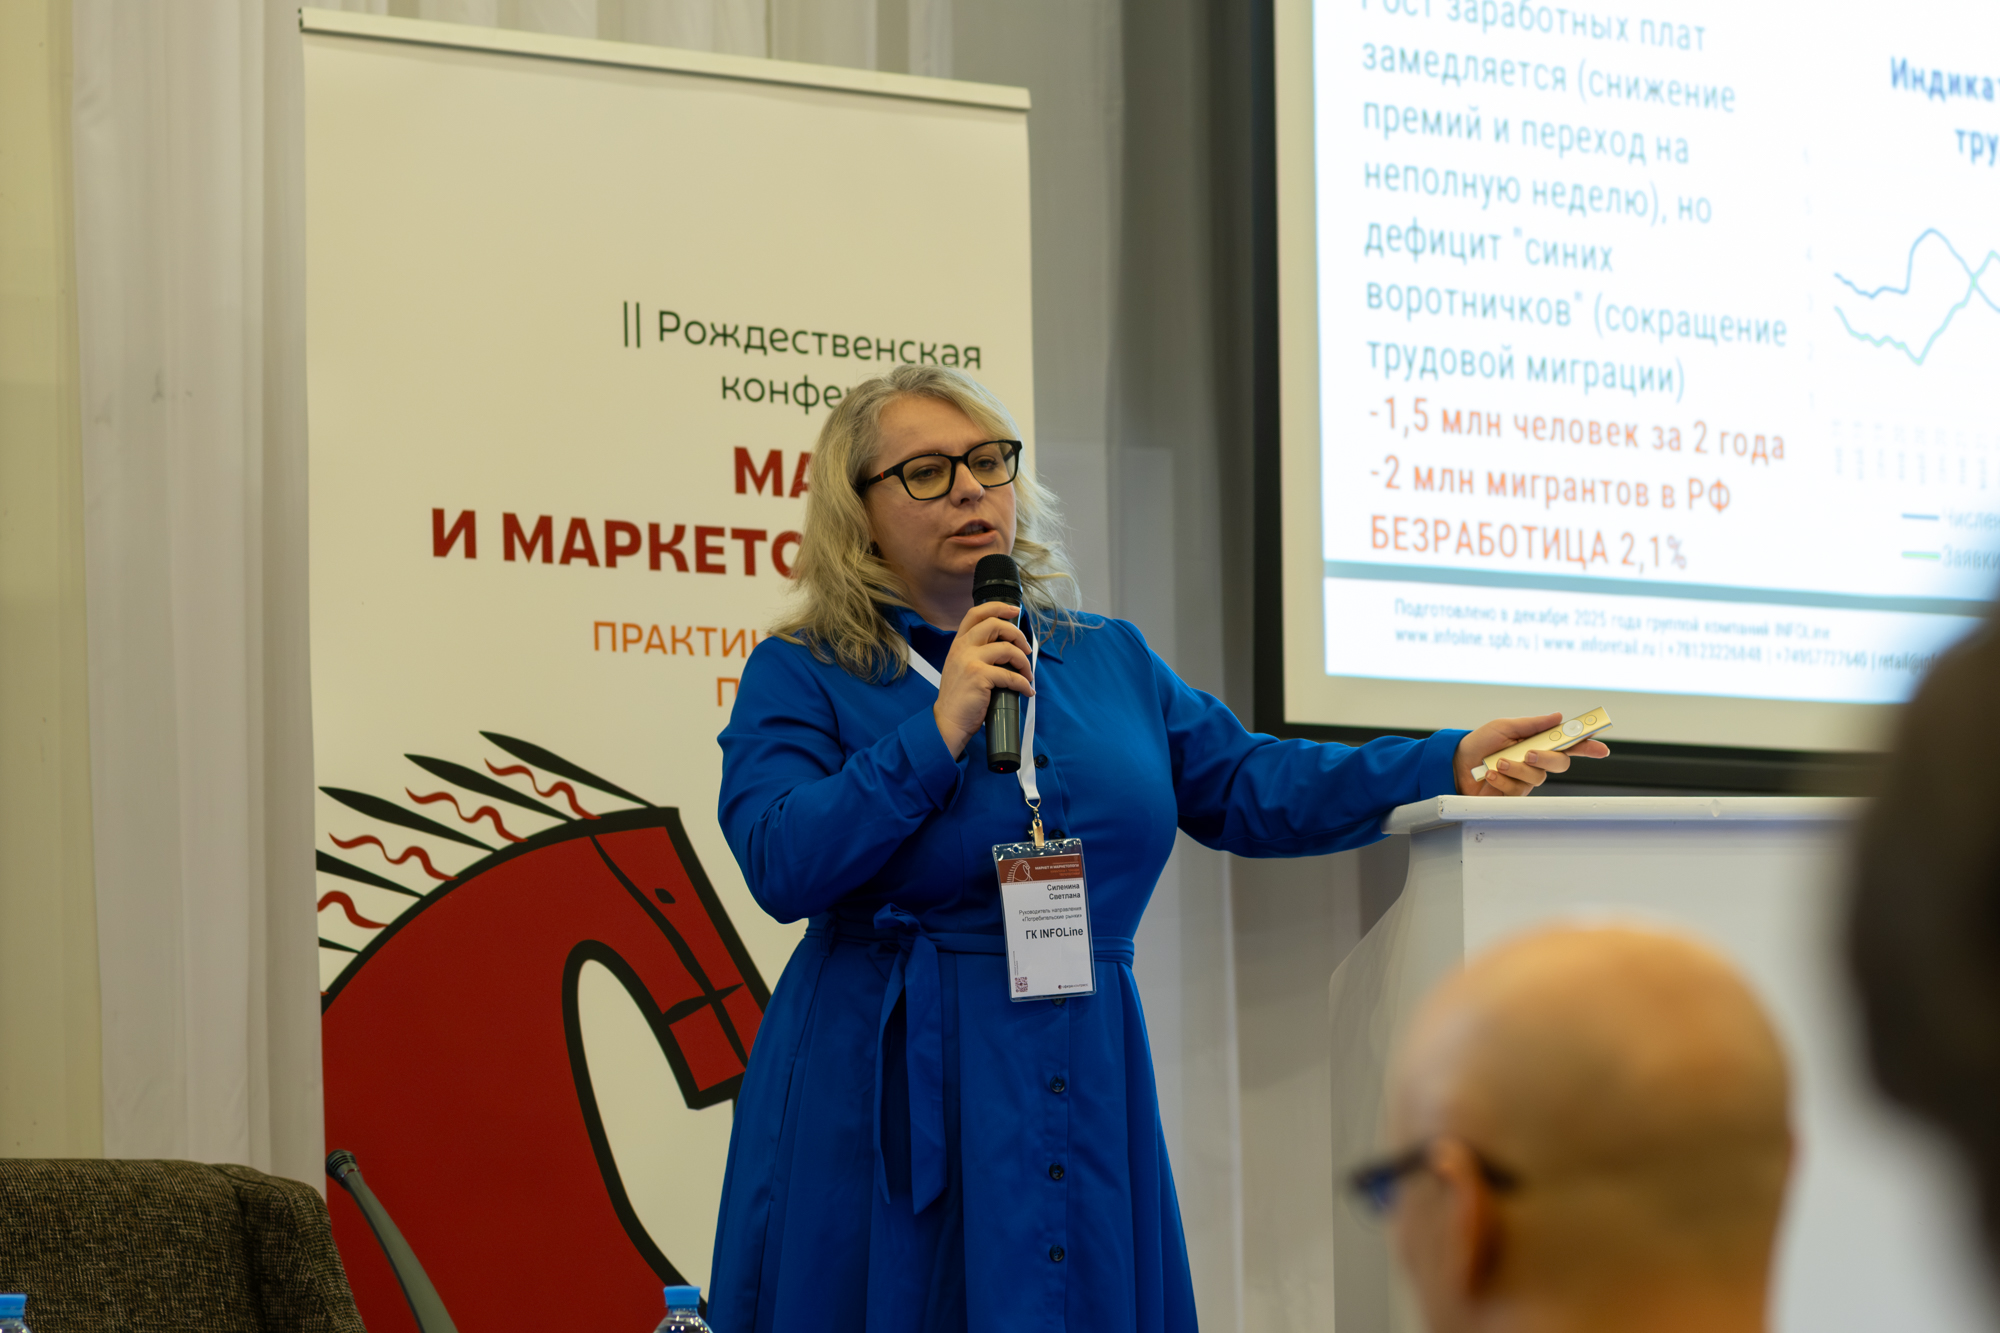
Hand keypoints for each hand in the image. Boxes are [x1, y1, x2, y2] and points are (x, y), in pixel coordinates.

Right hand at [932, 602, 1034, 758]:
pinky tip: (1026, 690)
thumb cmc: (959, 698)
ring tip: (1027, 675)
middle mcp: (962, 647)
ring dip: (1024, 662)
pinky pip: (1010, 675)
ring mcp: (970, 660)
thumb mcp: (961, 667)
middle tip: (1026, 649)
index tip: (1015, 611)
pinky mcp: (979, 676)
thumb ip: (976, 653)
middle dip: (1017, 635)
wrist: (947, 721)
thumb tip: (1007, 647)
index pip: (976, 614)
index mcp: (958, 643)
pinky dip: (1023, 683)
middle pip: (995, 624)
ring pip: (1007, 649)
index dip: (998, 608)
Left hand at [1453, 713, 1609, 795]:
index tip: (1601, 748)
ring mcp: (1526, 779)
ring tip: (1497, 762)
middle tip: (1529, 753)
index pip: (1568, 744)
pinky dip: (1503, 780)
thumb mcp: (1504, 726)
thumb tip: (1558, 717)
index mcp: (1537, 743)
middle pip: (1560, 763)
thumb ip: (1532, 724)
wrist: (1456, 763)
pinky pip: (1518, 790)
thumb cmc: (1480, 743)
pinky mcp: (1514, 794)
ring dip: (1516, 768)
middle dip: (1546, 758)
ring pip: (1538, 777)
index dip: (1587, 746)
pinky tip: (1490, 774)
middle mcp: (1536, 762)